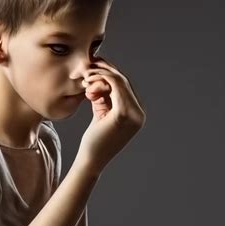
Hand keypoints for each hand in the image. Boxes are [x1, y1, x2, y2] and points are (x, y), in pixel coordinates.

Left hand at [77, 56, 145, 173]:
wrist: (91, 159)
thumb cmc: (94, 139)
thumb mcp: (102, 112)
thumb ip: (106, 95)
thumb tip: (101, 76)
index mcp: (138, 114)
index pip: (126, 87)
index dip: (109, 73)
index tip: (93, 68)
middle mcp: (140, 114)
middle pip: (124, 82)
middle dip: (105, 70)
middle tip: (88, 66)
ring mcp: (134, 114)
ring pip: (119, 81)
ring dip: (100, 75)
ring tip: (85, 78)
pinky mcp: (123, 114)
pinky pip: (115, 86)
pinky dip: (101, 80)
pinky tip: (88, 83)